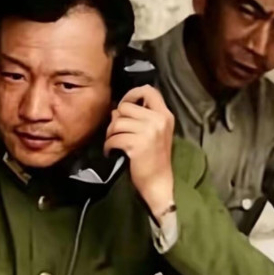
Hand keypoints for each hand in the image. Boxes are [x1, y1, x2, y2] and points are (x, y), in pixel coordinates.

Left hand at [104, 85, 174, 216]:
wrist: (158, 183)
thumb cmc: (154, 160)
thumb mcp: (154, 134)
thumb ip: (139, 118)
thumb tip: (115, 110)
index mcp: (165, 115)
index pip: (148, 90)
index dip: (132, 94)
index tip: (124, 106)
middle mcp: (158, 120)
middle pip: (125, 107)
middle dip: (116, 120)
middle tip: (115, 133)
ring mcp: (149, 132)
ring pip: (117, 123)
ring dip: (110, 134)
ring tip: (113, 144)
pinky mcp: (137, 144)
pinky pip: (113, 138)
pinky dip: (108, 146)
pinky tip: (111, 152)